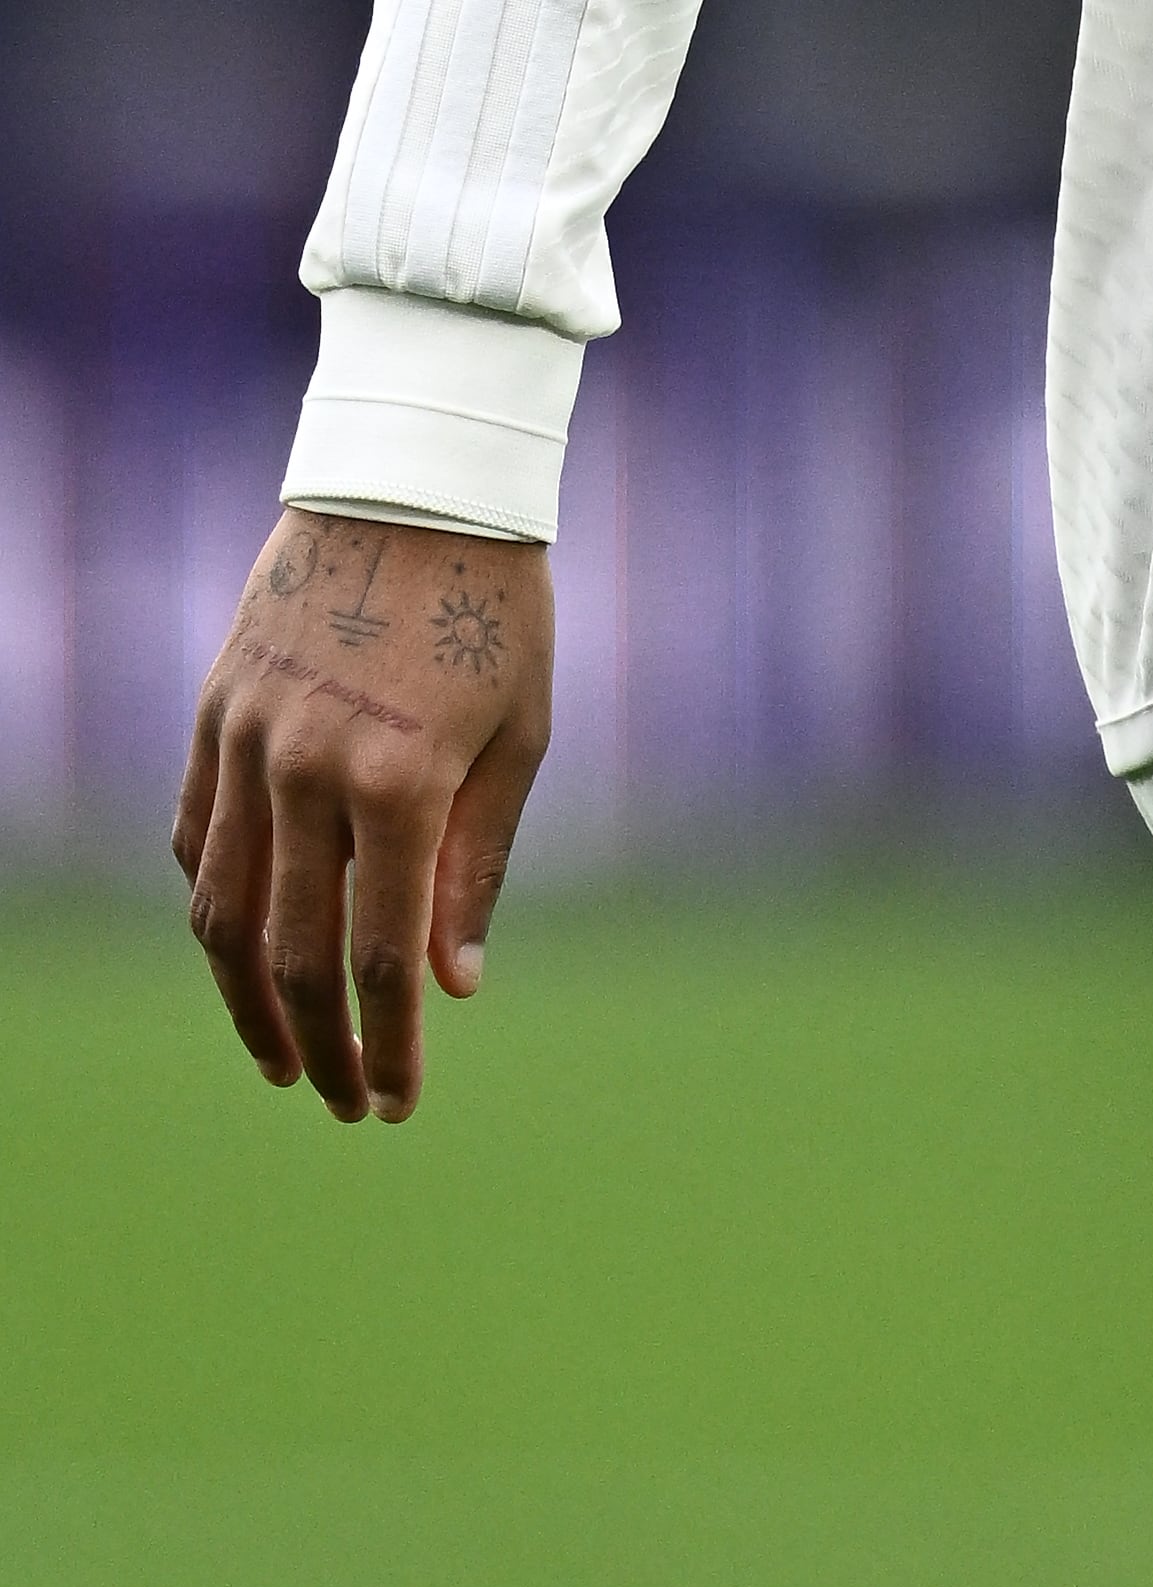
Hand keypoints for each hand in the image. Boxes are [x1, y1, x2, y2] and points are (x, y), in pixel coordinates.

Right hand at [173, 515, 553, 1120]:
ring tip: (283, 1056)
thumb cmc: (494, 607)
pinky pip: (196, 835)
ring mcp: (248, 739)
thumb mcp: (521, 734)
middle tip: (345, 1104)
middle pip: (293, 954)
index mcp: (402, 780)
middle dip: (320, 1047)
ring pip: (220, 910)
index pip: (380, 957)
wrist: (416, 482)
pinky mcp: (214, 712)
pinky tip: (245, 946)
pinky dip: (214, 901)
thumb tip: (451, 986)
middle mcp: (308, 769)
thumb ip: (477, 864)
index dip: (387, 1045)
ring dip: (247, 1000)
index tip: (398, 1102)